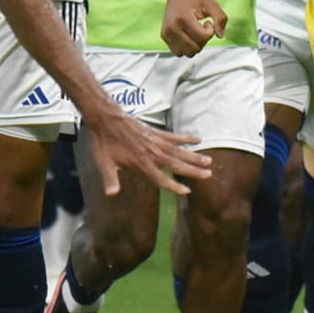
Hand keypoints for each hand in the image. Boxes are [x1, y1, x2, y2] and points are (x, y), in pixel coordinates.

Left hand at [79, 102, 212, 197]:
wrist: (106, 118)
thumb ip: (110, 179)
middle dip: (192, 171)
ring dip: (193, 156)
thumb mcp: (104, 163)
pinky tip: (197, 139)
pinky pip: (174, 136)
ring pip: (179, 151)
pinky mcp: (155, 132)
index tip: (187, 191)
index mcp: (140, 164)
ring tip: (208, 161)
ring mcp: (155, 141)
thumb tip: (111, 194)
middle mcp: (152, 153)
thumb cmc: (104, 143)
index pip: (161, 179)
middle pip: (176, 164)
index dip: (174, 186)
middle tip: (209, 174)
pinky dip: (186, 138)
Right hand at [161, 0, 228, 56]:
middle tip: (201, 27)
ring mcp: (166, 33)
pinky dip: (186, 46)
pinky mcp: (164, 36)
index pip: (203, 37)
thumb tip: (220, 36)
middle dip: (203, 40)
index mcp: (183, 18)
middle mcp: (172, 27)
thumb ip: (221, 19)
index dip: (210, 31)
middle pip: (195, 48)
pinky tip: (188, 34)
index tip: (207, 22)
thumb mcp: (212, 3)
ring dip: (195, 45)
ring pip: (187, 53)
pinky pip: (178, 51)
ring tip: (195, 31)